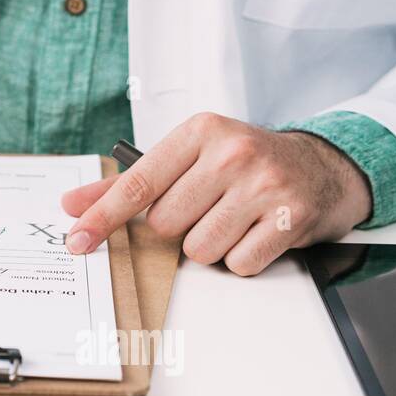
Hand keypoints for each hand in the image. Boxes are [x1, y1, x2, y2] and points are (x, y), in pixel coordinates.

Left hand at [60, 113, 372, 275]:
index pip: (138, 184)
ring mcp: (264, 184)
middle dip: (179, 228)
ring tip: (234, 219)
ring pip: (199, 250)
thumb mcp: (187, 158)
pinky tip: (257, 232)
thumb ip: (128, 184)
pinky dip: (243, 257)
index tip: (77, 240)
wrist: (322, 167)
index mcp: (199, 132)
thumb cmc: (241, 165)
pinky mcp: (290, 217)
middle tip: (207, 209)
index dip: (103, 217)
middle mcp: (232, 153)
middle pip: (166, 224)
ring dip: (211, 246)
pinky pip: (239, 264)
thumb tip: (73, 205)